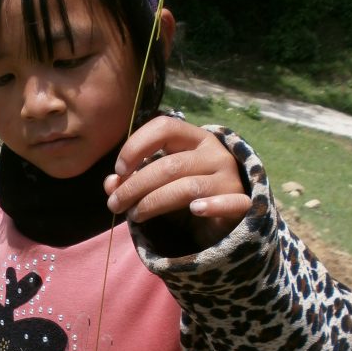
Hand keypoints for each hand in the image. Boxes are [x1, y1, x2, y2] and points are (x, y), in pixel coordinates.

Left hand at [104, 117, 249, 246]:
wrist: (225, 222)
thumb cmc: (187, 198)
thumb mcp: (158, 186)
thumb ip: (133, 181)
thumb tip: (110, 183)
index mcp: (195, 139)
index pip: (165, 127)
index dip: (137, 146)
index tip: (119, 170)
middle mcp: (215, 154)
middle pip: (170, 165)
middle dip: (135, 186)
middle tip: (114, 205)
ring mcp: (230, 179)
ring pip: (187, 187)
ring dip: (153, 203)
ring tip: (134, 216)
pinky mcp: (241, 204)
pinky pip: (228, 203)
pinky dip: (211, 206)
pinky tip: (194, 210)